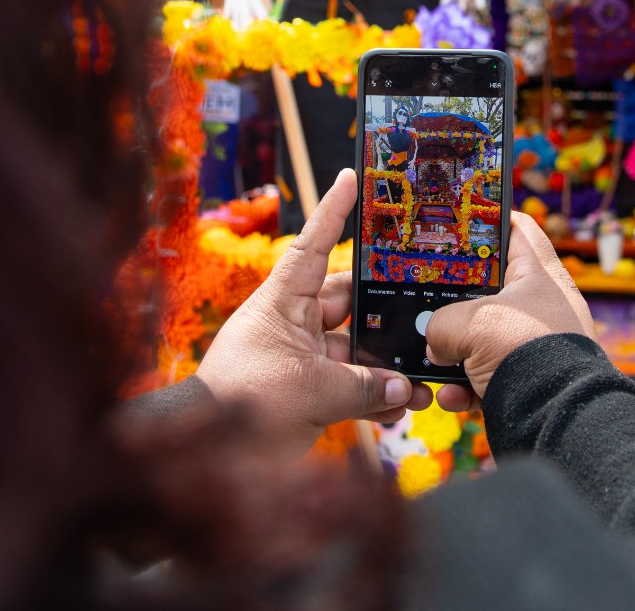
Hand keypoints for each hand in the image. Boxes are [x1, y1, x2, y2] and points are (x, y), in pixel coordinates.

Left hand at [195, 169, 433, 453]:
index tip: (350, 176)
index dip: (333, 211)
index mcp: (283, 303)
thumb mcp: (311, 390)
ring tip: (420, 383)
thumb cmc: (245, 404)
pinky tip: (399, 409)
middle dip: (386, 316)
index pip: (313, 246)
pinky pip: (350, 387)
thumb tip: (402, 389)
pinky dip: (375, 398)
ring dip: (387, 368)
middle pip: (350, 305)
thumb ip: (364, 387)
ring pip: (356, 352)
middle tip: (423, 317)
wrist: (210, 458)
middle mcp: (294, 325)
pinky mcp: (307, 393)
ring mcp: (301, 359)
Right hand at [426, 212, 595, 408]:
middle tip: (426, 300)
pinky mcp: (526, 381)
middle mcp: (540, 308)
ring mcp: (533, 346)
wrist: (557, 419)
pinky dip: (465, 388)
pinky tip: (452, 398)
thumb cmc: (525, 352)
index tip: (460, 219)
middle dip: (454, 302)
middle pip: (490, 290)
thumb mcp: (471, 323)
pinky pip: (486, 378)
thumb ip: (441, 323)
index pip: (518, 230)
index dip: (490, 219)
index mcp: (539, 276)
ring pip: (483, 339)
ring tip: (433, 360)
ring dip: (453, 353)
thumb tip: (434, 343)